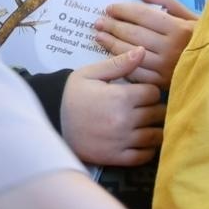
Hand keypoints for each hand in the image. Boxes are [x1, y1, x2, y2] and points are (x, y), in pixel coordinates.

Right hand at [60, 48, 165, 166]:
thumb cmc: (73, 96)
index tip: (141, 94)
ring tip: (145, 124)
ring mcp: (122, 141)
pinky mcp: (116, 157)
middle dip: (154, 109)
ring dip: (154, 129)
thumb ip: (118, 63)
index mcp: (121, 97)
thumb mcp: (90, 74)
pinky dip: (147, 149)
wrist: (51, 123)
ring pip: (156, 135)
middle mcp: (125, 120)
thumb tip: (142, 50)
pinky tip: (141, 141)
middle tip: (144, 109)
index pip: (153, 93)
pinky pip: (145, 156)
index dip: (149, 92)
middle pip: (157, 113)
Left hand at [95, 0, 197, 87]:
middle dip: (112, 26)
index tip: (110, 8)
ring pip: (131, 52)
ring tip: (99, 36)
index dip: (123, 10)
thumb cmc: (204, 37)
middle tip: (99, 22)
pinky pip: (136, 71)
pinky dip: (121, 62)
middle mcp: (171, 46)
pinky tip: (112, 55)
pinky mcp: (163, 82)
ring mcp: (166, 66)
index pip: (143, 15)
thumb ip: (166, 2)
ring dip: (111, 43)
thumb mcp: (190, 15)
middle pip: (133, 33)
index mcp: (179, 28)